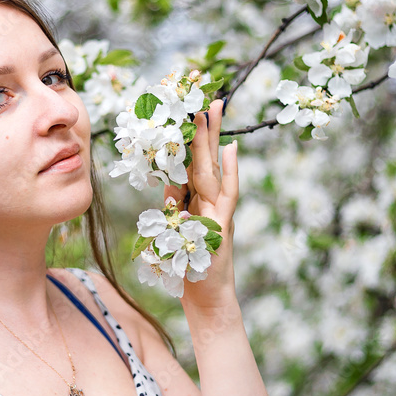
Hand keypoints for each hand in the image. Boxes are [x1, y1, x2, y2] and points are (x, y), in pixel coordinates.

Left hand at [164, 99, 238, 308]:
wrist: (207, 299)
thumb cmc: (190, 267)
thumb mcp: (176, 230)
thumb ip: (175, 203)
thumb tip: (166, 177)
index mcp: (199, 200)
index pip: (194, 162)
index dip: (193, 137)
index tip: (191, 108)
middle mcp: (212, 202)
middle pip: (207, 159)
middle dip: (207, 128)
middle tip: (210, 96)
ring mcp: (219, 212)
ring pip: (213, 170)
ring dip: (212, 140)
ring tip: (213, 111)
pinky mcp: (222, 226)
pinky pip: (226, 195)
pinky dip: (229, 172)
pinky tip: (230, 150)